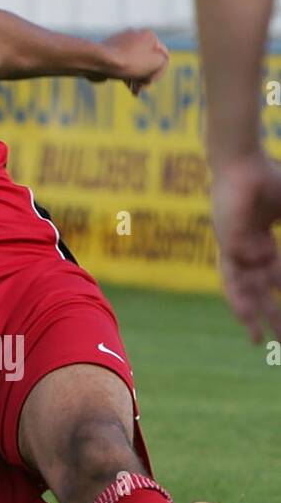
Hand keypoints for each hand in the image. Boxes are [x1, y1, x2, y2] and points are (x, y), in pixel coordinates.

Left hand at [86, 29, 169, 95]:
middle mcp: (135, 35)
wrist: (99, 60)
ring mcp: (121, 43)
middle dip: (147, 76)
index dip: (160, 71)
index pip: (163, 56)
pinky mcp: (109, 51)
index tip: (151, 81)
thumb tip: (155, 65)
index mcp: (149, 35)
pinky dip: (125, 74)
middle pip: (148, 60)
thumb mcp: (156, 62)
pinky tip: (127, 86)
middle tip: (142, 87)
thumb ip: (163, 62)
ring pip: (134, 63)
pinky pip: (122, 63)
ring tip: (134, 91)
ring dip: (137, 78)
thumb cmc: (129, 61)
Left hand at [210, 151, 280, 342]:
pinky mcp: (226, 240)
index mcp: (260, 242)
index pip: (274, 281)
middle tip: (276, 343)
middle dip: (269, 316)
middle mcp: (245, 249)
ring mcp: (233, 246)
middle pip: (258, 291)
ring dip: (251, 311)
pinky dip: (246, 285)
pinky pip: (238, 270)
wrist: (241, 160)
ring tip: (256, 336)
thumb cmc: (268, 178)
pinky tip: (252, 302)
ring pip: (242, 287)